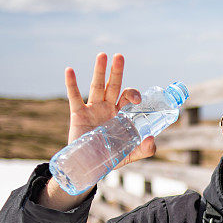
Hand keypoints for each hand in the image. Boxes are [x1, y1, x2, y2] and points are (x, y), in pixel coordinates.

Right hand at [64, 52, 155, 167]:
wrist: (88, 167)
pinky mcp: (78, 114)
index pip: (128, 96)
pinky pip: (74, 97)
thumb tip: (152, 140)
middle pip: (113, 85)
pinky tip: (70, 70)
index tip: (137, 101)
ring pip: (97, 86)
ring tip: (102, 55)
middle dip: (117, 71)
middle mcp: (107, 107)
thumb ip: (144, 149)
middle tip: (120, 56)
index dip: (133, 94)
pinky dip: (71, 84)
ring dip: (99, 71)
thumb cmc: (109, 158)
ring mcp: (92, 109)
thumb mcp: (130, 154)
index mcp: (121, 113)